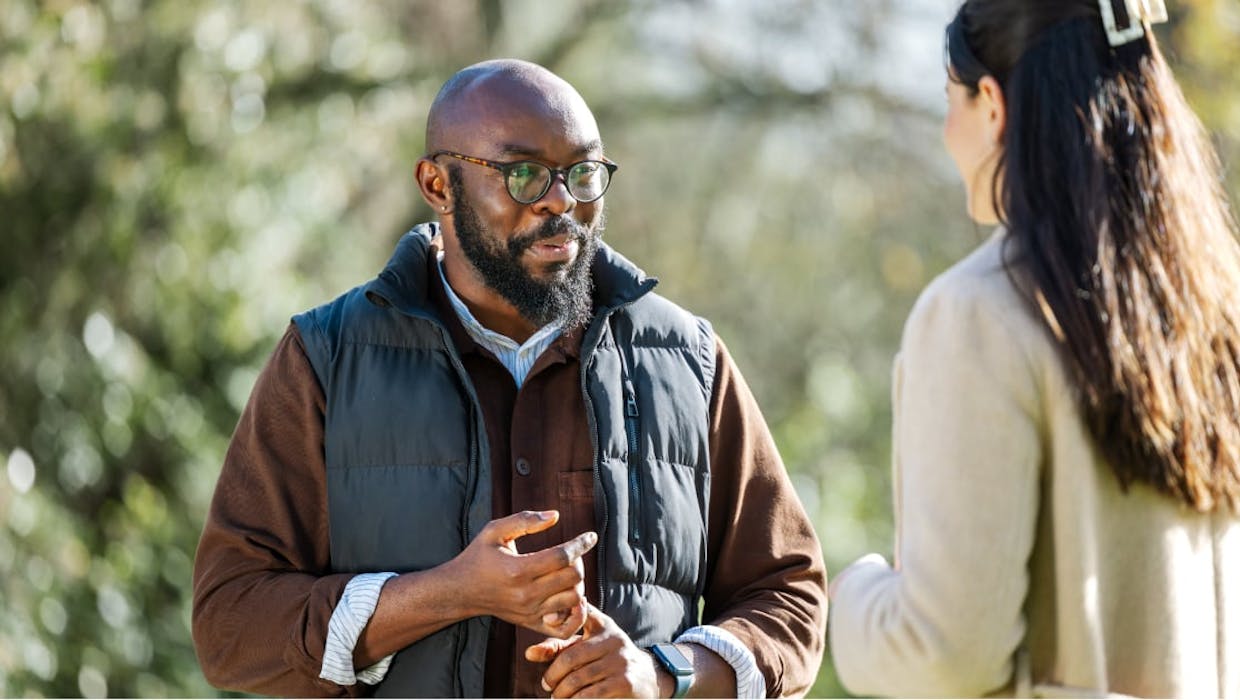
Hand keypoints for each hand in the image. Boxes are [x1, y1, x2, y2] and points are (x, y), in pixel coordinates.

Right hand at [445, 510, 595, 638]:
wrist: (461, 591)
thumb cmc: (479, 556)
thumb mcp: (495, 530)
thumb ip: (525, 520)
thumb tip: (555, 515)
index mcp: (518, 569)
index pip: (562, 557)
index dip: (580, 544)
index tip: (590, 536)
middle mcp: (526, 594)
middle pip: (573, 578)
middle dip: (579, 561)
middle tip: (572, 554)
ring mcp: (530, 612)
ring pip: (574, 599)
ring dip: (578, 583)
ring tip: (568, 573)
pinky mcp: (531, 624)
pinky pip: (565, 628)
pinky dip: (576, 614)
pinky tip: (571, 597)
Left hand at [525, 603, 663, 698]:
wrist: (648, 677)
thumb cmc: (608, 659)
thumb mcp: (589, 645)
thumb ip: (560, 645)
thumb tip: (529, 653)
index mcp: (603, 626)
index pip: (580, 616)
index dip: (561, 618)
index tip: (545, 625)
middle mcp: (614, 640)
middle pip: (571, 657)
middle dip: (553, 675)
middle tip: (547, 686)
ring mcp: (620, 661)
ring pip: (578, 679)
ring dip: (562, 692)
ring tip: (557, 697)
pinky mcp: (624, 682)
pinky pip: (591, 694)